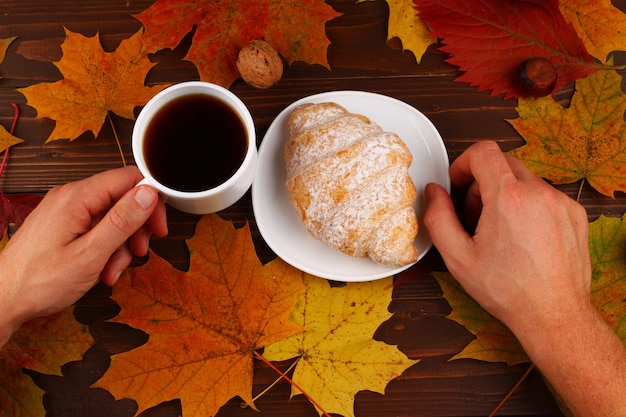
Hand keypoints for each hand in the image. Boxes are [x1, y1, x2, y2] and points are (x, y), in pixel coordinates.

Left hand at [0, 166, 166, 341]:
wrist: (2, 300)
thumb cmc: (38, 282)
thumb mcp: (90, 254)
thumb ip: (122, 221)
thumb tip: (148, 192)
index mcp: (76, 198)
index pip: (128, 179)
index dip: (150, 202)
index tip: (158, 227)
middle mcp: (70, 198)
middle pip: (122, 199)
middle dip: (135, 228)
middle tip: (140, 252)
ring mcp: (65, 211)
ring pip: (111, 217)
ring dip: (120, 245)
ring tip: (111, 271)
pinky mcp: (63, 225)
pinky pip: (96, 228)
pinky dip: (105, 249)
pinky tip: (100, 270)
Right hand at [422, 140, 589, 334]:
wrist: (553, 313)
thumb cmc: (509, 290)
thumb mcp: (458, 257)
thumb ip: (438, 218)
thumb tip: (434, 194)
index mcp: (509, 198)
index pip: (483, 151)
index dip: (463, 163)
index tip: (459, 182)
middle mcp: (539, 194)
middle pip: (502, 163)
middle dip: (482, 182)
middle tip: (475, 214)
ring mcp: (560, 203)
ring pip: (523, 179)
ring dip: (505, 195)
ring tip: (499, 230)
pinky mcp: (574, 214)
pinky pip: (544, 195)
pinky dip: (528, 206)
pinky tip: (521, 236)